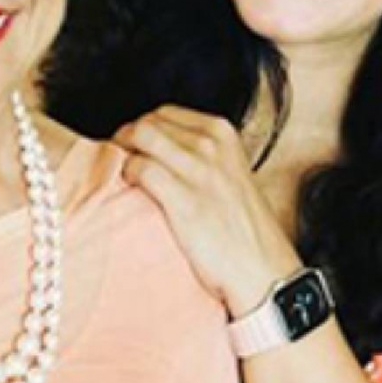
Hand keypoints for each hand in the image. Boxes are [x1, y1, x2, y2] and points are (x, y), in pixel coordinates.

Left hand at [113, 106, 301, 315]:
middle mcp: (211, 144)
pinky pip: (139, 169)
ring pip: (140, 137)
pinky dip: (126, 174)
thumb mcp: (230, 173)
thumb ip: (202, 154)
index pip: (166, 112)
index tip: (134, 144)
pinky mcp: (184, 199)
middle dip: (127, 137)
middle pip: (148, 122)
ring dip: (121, 152)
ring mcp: (198, 169)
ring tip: (120, 173)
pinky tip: (129, 189)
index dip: (143, 126)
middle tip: (119, 159)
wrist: (262, 269)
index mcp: (223, 134)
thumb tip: (160, 148)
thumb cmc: (244, 230)